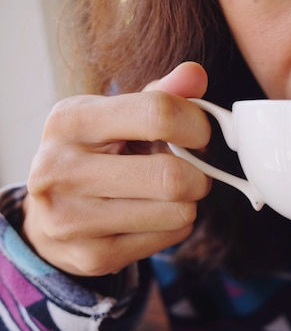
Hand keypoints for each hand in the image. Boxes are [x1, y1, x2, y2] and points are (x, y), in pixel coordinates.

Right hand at [22, 62, 212, 275]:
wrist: (51, 215)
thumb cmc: (96, 155)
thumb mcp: (118, 116)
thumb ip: (161, 94)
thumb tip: (196, 74)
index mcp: (71, 120)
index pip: (158, 114)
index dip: (196, 124)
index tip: (199, 133)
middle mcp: (61, 169)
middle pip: (172, 177)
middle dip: (198, 174)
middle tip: (193, 171)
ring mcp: (72, 219)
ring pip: (178, 212)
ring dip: (188, 201)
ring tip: (167, 193)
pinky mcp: (92, 256)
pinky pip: (170, 238)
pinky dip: (176, 225)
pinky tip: (153, 216)